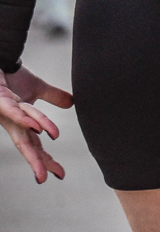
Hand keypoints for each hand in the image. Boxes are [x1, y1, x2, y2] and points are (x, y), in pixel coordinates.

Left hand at [0, 67, 71, 184]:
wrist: (0, 61)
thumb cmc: (13, 77)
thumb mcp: (38, 89)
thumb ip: (55, 97)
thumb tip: (73, 103)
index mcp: (23, 122)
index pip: (36, 145)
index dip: (46, 160)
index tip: (59, 174)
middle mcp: (14, 122)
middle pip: (28, 146)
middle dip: (36, 163)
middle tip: (45, 178)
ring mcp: (7, 113)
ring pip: (23, 132)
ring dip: (32, 148)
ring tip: (43, 160)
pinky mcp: (2, 101)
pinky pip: (16, 112)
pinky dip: (26, 120)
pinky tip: (36, 128)